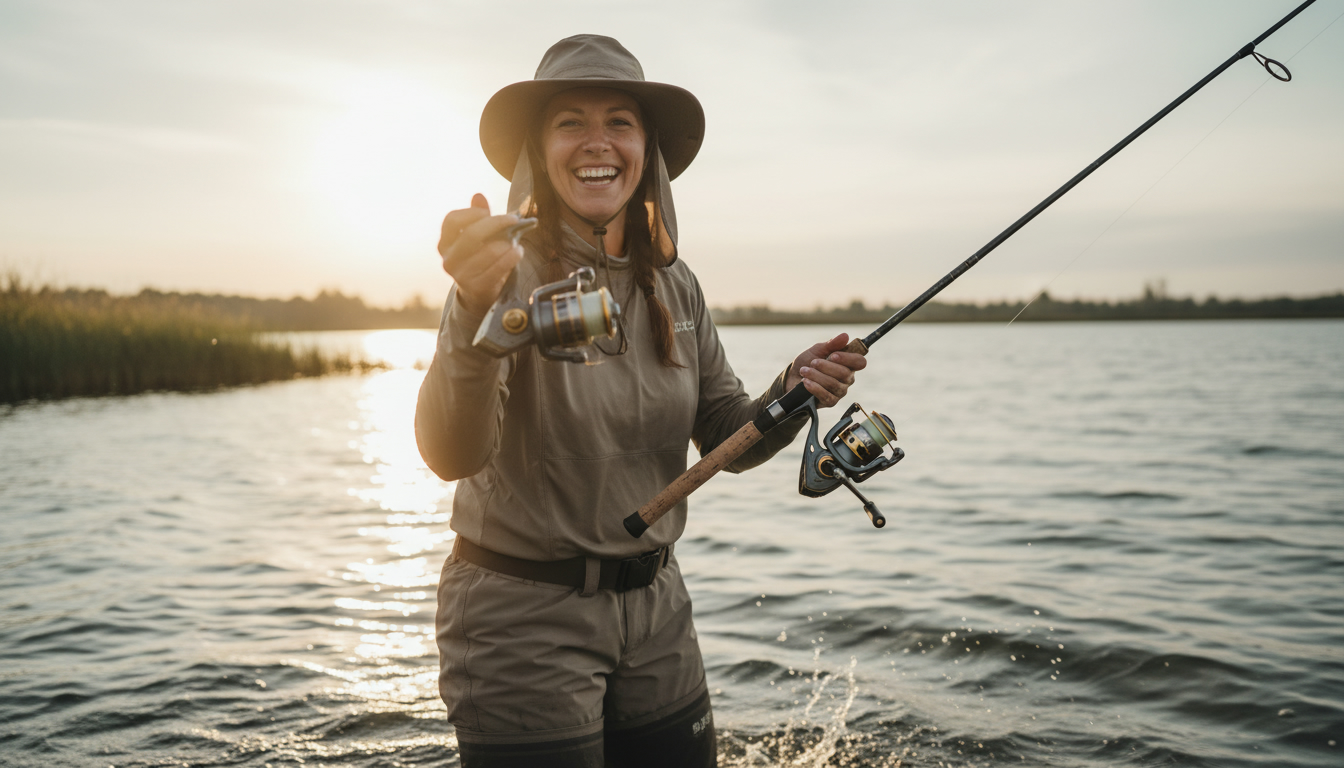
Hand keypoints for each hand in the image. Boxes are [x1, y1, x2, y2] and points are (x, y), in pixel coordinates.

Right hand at [438, 193, 524, 314]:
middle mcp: (448, 259)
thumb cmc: (480, 257)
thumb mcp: (478, 237)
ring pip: (488, 252)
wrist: (479, 292)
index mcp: (445, 243)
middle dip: (496, 223)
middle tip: (514, 219)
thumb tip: (478, 195)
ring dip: (507, 243)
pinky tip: (518, 251)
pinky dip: (511, 257)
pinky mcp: (476, 288)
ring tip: (517, 239)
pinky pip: (498, 268)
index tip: (487, 211)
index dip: (471, 213)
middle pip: (472, 234)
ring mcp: (460, 275)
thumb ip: (478, 217)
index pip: (452, 221)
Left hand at [784, 333, 866, 407]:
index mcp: (848, 364)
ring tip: (804, 371)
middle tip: (812, 362)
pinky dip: (814, 387)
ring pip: (834, 384)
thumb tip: (845, 336)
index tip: (833, 355)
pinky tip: (805, 382)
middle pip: (845, 373)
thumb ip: (831, 344)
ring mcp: (840, 391)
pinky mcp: (830, 402)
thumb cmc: (807, 362)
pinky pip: (826, 396)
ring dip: (816, 376)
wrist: (792, 378)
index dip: (848, 359)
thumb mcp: (817, 350)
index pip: (860, 362)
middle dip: (826, 366)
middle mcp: (847, 379)